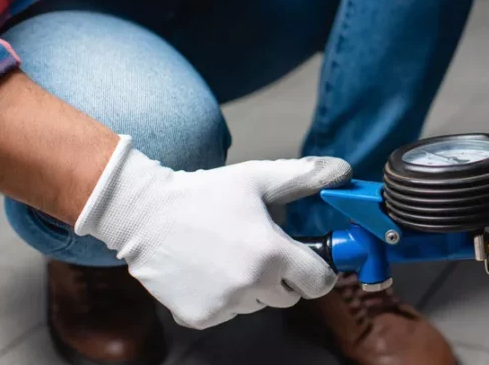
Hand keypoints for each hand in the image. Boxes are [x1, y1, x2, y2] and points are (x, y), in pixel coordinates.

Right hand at [75, 136, 351, 328]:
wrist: (144, 215)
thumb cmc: (205, 193)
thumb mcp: (258, 178)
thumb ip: (305, 177)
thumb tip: (344, 170)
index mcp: (272, 254)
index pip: (319, 282)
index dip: (318, 271)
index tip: (307, 260)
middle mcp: (251, 285)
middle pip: (289, 296)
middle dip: (283, 277)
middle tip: (259, 250)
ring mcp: (224, 305)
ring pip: (258, 305)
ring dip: (252, 288)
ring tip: (228, 255)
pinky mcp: (199, 316)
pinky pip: (227, 314)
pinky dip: (222, 298)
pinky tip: (206, 270)